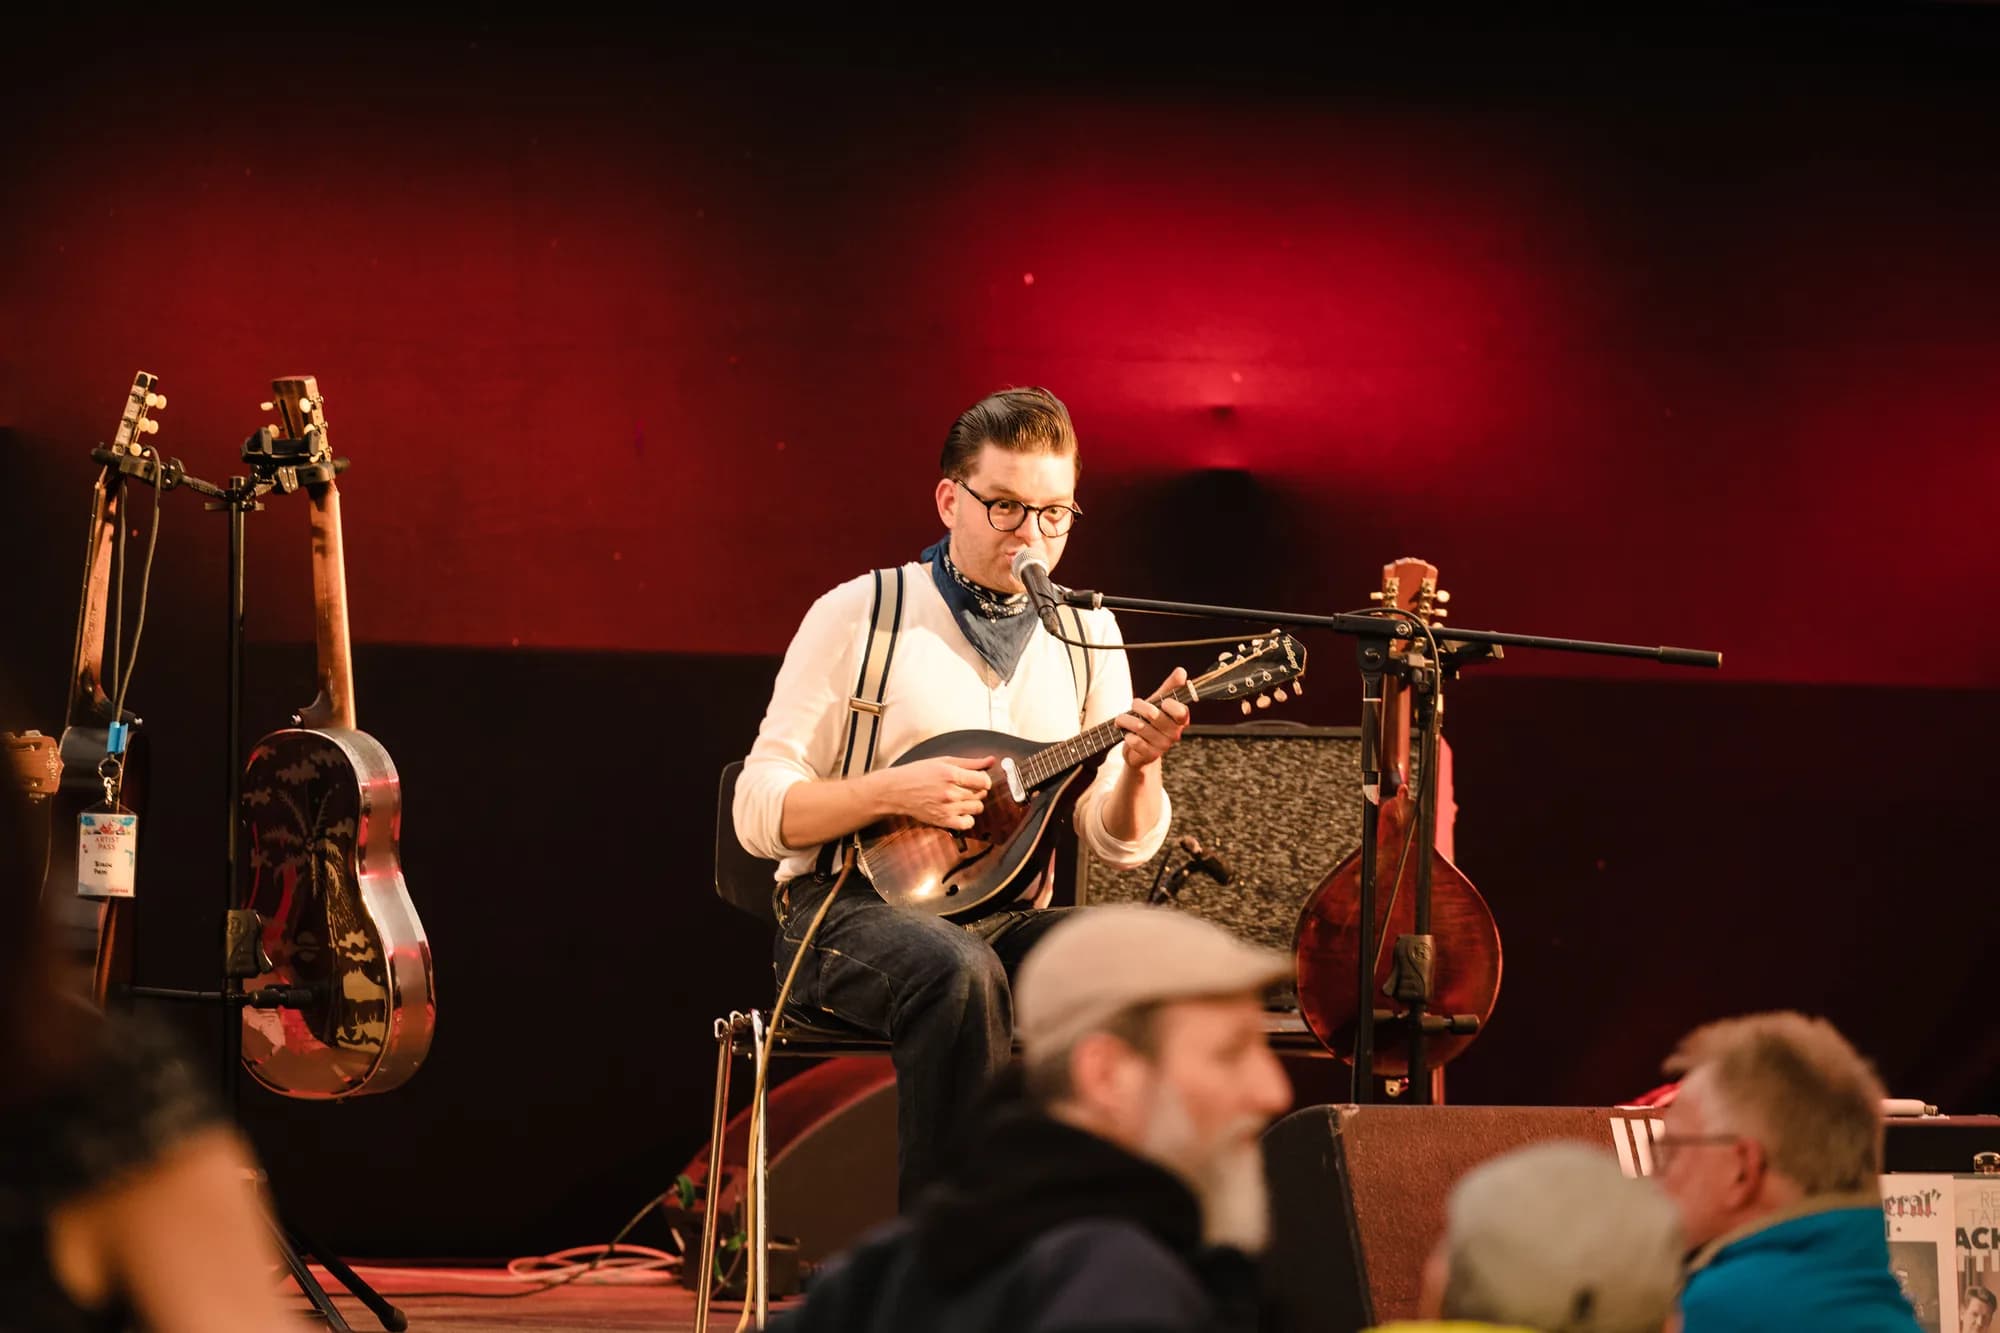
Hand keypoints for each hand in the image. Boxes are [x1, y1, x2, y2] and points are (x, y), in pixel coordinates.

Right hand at [875, 754, 994, 829]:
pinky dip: (967, 818)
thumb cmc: (918, 773)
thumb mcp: (944, 761)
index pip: (984, 781)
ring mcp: (947, 808)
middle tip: (965, 786)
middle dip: (977, 789)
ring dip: (973, 802)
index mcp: (951, 774)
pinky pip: (968, 823)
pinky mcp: (943, 821)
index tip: (978, 779)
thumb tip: (992, 760)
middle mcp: (950, 792)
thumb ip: (971, 762)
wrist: (897, 790)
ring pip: (977, 808)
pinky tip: (959, 810)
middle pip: (981, 794)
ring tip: (961, 797)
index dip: (984, 780)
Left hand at [1116, 667, 1189, 768]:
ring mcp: (1163, 746)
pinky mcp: (1150, 755)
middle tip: (1133, 705)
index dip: (1169, 705)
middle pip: (1154, 715)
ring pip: (1140, 727)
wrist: (1139, 749)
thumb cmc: (1150, 721)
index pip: (1181, 712)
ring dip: (1126, 720)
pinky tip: (1127, 735)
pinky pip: (1135, 741)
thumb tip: (1182, 671)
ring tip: (1122, 719)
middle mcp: (1174, 734)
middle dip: (1138, 706)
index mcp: (1181, 720)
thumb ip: (1170, 687)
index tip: (1161, 702)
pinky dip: (1127, 735)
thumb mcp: (1159, 702)